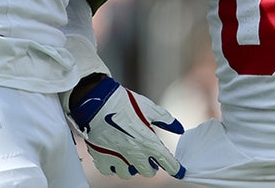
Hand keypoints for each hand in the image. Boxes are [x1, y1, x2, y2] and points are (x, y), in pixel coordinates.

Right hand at [69, 76, 184, 179]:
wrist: (95, 101)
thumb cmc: (122, 102)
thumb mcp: (149, 108)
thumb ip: (165, 120)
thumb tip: (179, 129)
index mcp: (148, 141)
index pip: (167, 162)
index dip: (175, 168)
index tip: (179, 171)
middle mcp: (133, 153)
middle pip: (148, 172)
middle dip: (151, 166)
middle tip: (149, 156)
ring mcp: (116, 157)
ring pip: (128, 174)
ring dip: (132, 167)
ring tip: (130, 156)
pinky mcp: (101, 157)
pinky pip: (110, 170)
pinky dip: (114, 166)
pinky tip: (115, 156)